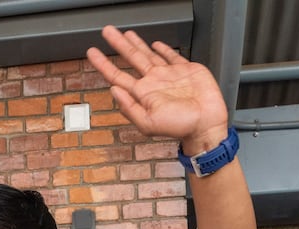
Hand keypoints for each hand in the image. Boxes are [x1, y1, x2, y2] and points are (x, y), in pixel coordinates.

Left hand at [86, 26, 229, 153]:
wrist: (206, 124)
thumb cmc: (180, 127)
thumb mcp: (148, 122)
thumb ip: (129, 107)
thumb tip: (114, 90)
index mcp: (142, 94)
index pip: (117, 75)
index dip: (103, 63)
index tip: (92, 52)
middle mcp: (153, 82)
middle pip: (131, 58)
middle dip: (118, 44)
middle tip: (107, 31)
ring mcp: (169, 75)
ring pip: (148, 54)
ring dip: (137, 43)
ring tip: (126, 34)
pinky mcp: (186, 70)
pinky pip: (172, 56)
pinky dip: (163, 49)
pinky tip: (156, 44)